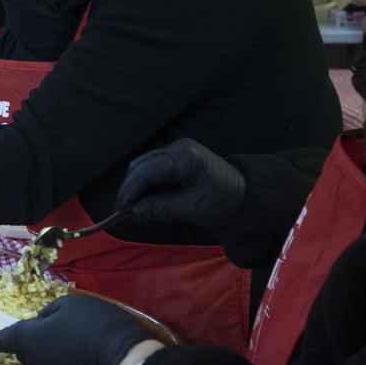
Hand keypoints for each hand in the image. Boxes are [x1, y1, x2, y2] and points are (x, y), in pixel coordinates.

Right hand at [0, 295, 159, 364]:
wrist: (127, 364)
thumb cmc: (73, 350)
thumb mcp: (33, 342)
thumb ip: (13, 338)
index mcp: (68, 303)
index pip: (40, 320)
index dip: (32, 341)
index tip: (32, 360)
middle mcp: (92, 308)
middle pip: (63, 332)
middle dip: (55, 350)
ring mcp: (114, 326)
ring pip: (84, 344)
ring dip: (77, 359)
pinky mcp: (130, 346)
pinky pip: (104, 354)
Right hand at [113, 139, 245, 232]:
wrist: (245, 198)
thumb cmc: (224, 202)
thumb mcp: (192, 208)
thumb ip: (161, 207)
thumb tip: (133, 212)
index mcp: (185, 157)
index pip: (147, 171)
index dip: (130, 191)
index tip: (120, 211)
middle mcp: (177, 149)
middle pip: (140, 167)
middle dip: (131, 191)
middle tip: (127, 215)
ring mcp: (175, 154)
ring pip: (143, 170)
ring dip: (139, 192)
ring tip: (144, 214)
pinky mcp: (175, 162)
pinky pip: (152, 173)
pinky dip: (148, 190)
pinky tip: (154, 207)